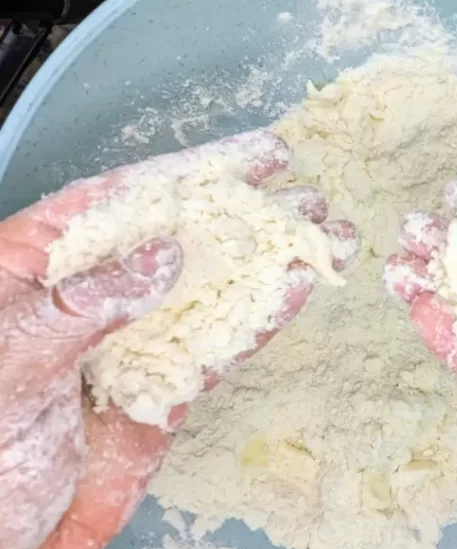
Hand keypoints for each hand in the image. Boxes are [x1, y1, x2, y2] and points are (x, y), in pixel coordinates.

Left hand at [0, 131, 357, 548]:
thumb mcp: (6, 368)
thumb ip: (79, 308)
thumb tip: (165, 254)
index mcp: (41, 267)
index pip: (124, 200)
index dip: (197, 171)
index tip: (264, 155)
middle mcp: (96, 294)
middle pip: (182, 237)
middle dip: (251, 214)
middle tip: (314, 198)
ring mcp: (136, 343)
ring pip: (212, 291)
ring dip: (272, 264)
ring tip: (333, 238)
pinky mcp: (164, 393)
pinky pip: (217, 350)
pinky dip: (259, 323)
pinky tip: (299, 292)